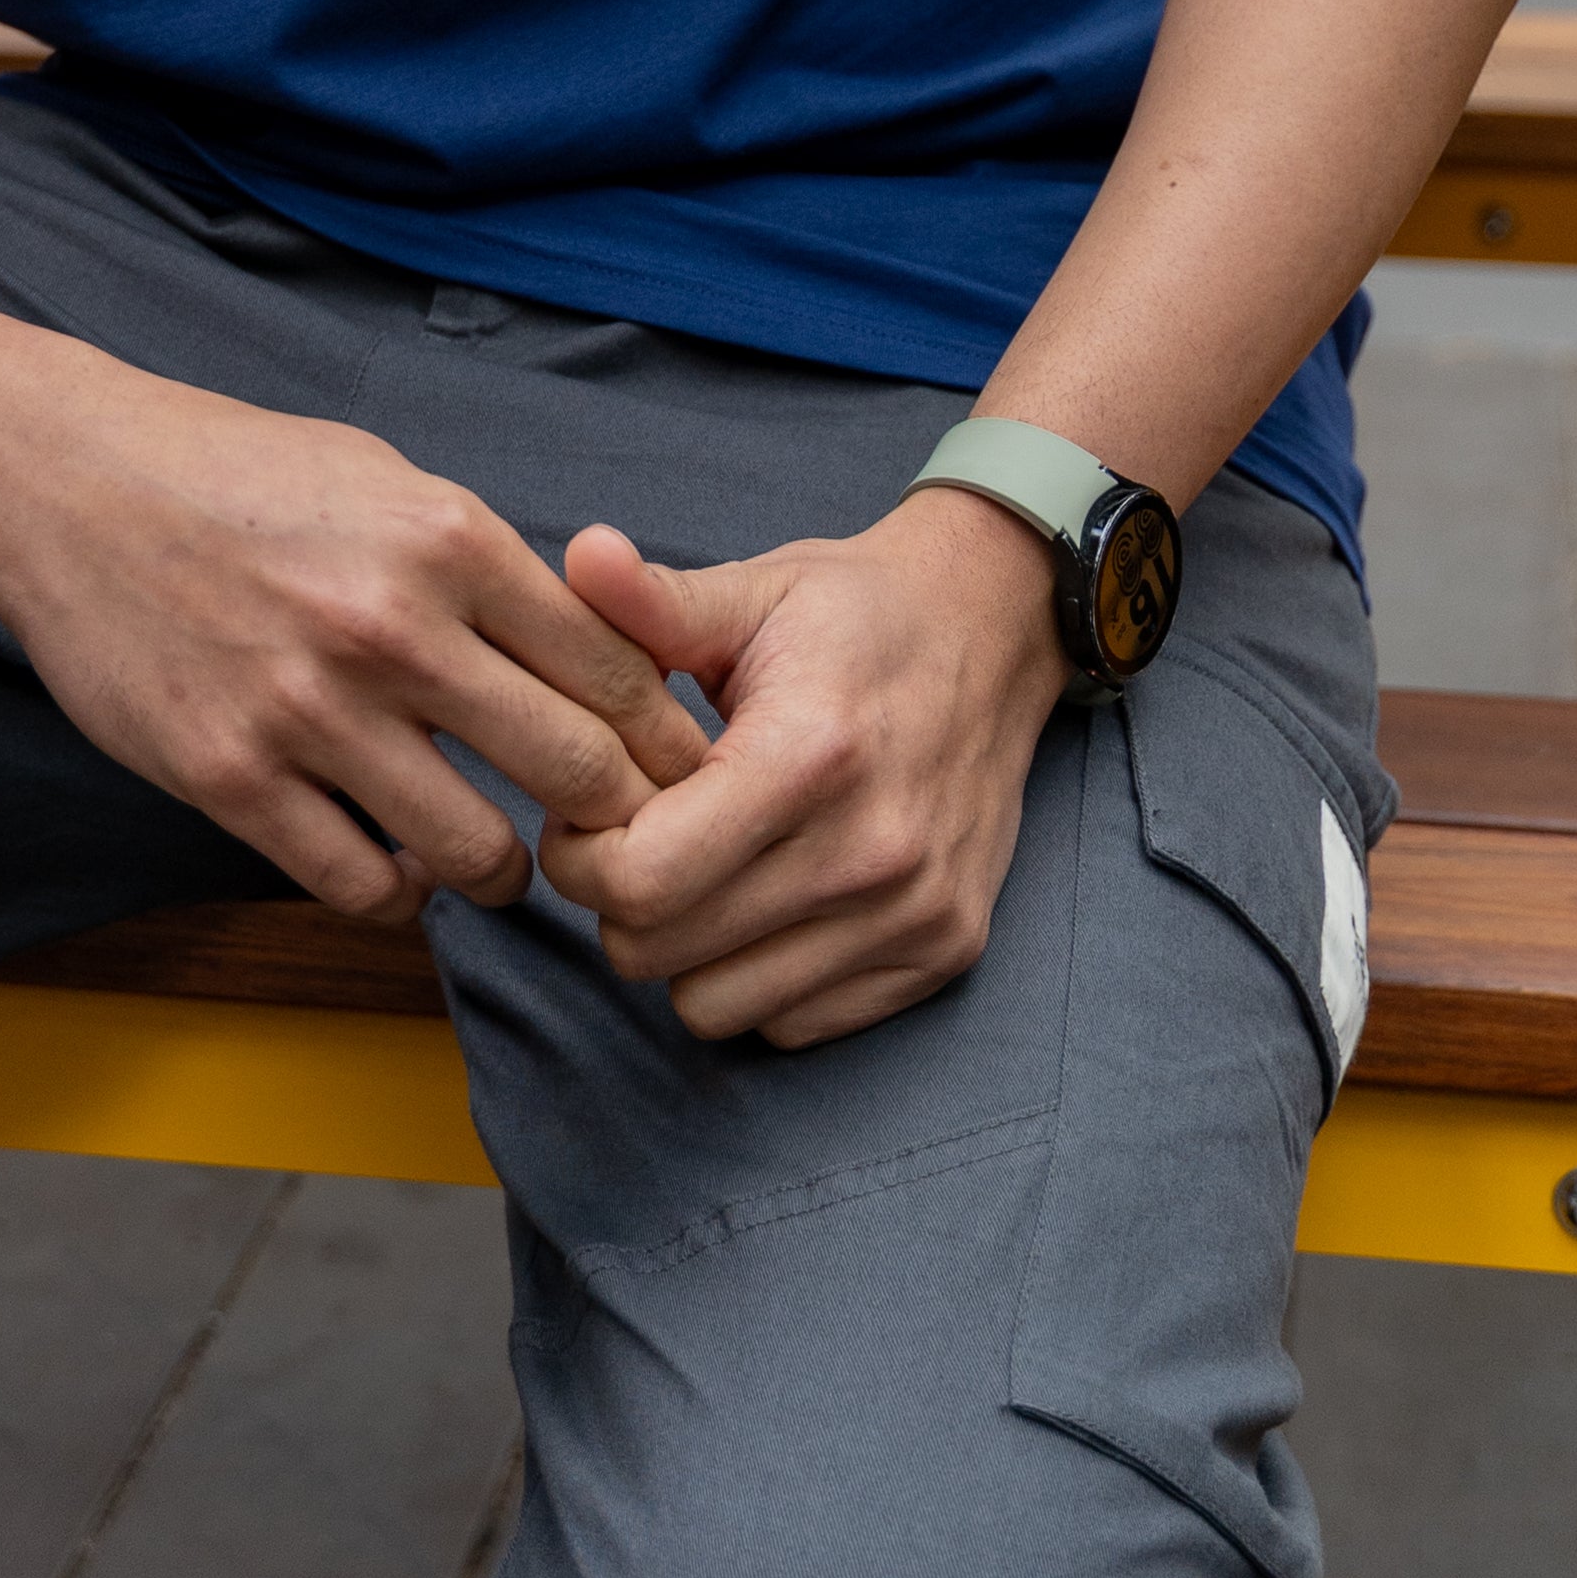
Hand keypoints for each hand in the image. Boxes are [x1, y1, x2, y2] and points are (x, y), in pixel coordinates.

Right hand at [0, 364, 712, 925]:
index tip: (669, 776)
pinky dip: (396, 892)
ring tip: (495, 857)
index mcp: (446, 537)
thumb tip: (592, 647)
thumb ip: (483, 563)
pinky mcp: (229, 777)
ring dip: (502, 869)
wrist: (68, 479)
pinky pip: (360, 884)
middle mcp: (392, 626)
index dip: (660, 740)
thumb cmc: (234, 469)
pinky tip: (394, 865)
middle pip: (573, 771)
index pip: (615, 671)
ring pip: (475, 852)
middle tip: (605, 839)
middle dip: (609, 820)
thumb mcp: (385, 477)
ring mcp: (307, 710)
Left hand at [537, 490, 1068, 1046]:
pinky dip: (759, 977)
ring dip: (687, 949)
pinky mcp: (943, 954)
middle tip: (638, 836)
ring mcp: (914, 915)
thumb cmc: (856, 612)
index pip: (640, 879)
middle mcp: (870, 851)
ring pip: (718, 1007)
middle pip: (661, 953)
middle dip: (620, 901)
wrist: (995, 633)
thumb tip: (581, 554)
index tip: (590, 812)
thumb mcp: (755, 591)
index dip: (583, 854)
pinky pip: (794, 1023)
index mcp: (809, 755)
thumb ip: (656, 600)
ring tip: (702, 866)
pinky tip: (767, 897)